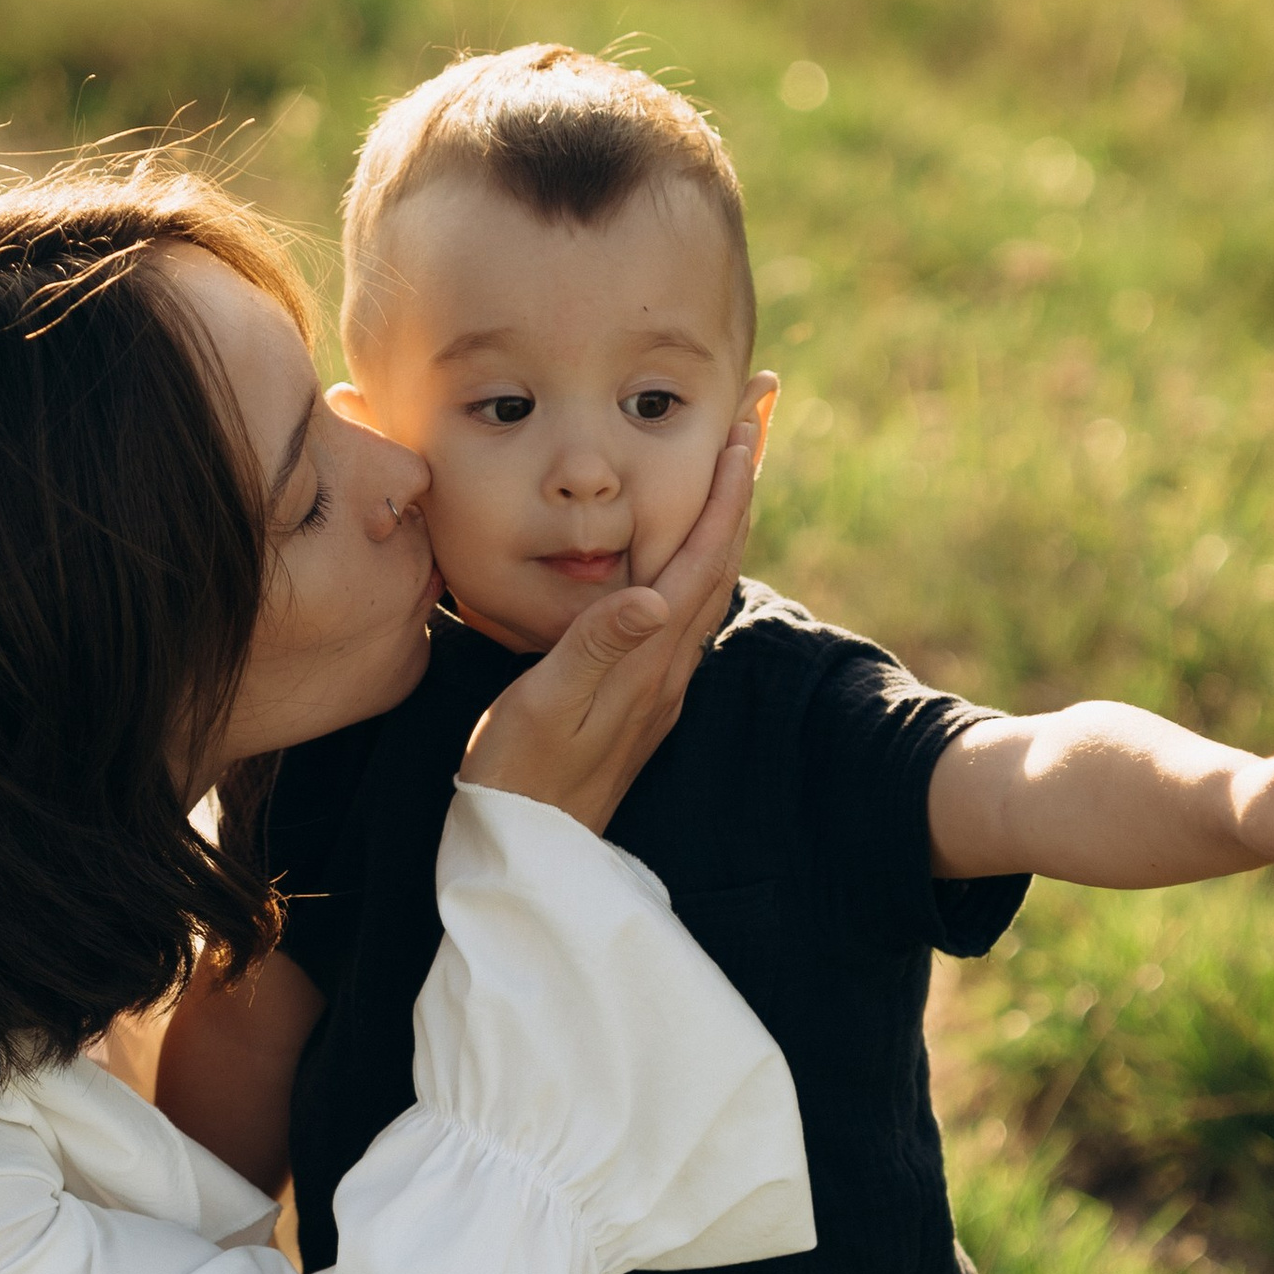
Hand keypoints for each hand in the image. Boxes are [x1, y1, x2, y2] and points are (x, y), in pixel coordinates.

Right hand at [456, 403, 761, 832]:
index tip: (746, 431)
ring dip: (724, 522)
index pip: (702, 560)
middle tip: (756, 422)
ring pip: (708, 587)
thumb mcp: (544, 707)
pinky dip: (698, 564)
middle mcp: (668, 669)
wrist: (528, 851)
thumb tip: (655, 596)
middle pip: (721, 562)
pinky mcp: (643, 699)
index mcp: (648, 659)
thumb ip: (597, 648)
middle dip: (740, 488)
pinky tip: (689, 555)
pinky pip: (686, 614)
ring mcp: (660, 686)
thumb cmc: (517, 776)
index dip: (727, 493)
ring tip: (733, 468)